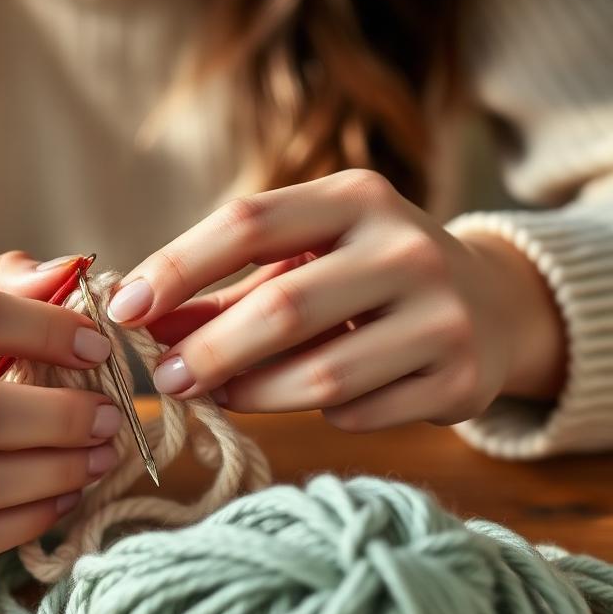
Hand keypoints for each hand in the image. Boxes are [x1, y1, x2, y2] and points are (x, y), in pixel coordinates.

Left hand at [107, 169, 565, 431]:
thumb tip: (143, 324)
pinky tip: (306, 400)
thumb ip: (225, 291)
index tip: (123, 308)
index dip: (176, 267)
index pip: (248, 222)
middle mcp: (405, 247)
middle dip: (207, 352)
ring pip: (318, 377)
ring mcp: (442, 316)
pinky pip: (356, 415)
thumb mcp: (304, 260)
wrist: (491, 305)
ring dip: (249, 394)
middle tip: (164, 379)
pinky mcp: (460, 380)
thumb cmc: (367, 276)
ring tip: (216, 394)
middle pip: (280, 308)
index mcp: (356, 197)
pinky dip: (316, 416)